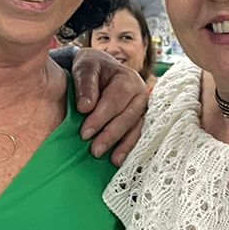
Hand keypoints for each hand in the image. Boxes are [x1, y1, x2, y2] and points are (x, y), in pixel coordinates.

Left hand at [69, 49, 148, 164]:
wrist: (99, 70)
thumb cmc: (91, 68)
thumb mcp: (85, 68)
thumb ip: (85, 85)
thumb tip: (86, 107)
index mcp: (128, 78)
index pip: (115, 101)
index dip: (100, 118)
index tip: (85, 133)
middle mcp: (141, 93)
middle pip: (128, 116)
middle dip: (111, 135)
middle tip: (95, 151)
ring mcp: (144, 108)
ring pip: (136, 128)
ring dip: (124, 145)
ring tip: (113, 160)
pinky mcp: (141, 120)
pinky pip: (138, 135)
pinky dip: (130, 148)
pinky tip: (121, 160)